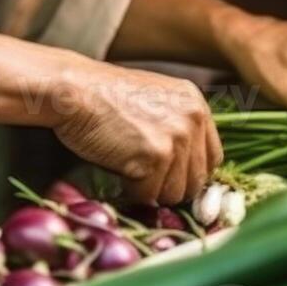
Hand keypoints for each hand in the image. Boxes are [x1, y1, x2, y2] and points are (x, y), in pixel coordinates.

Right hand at [51, 61, 221, 205]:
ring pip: (174, 194)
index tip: (167, 175)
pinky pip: (149, 195)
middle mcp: (194, 119)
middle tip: (141, 172)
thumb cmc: (103, 97)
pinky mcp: (156, 156)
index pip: (213, 158)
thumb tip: (187, 173)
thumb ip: (176, 128)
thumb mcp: (153, 101)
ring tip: (126, 163)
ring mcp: (177, 137)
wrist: (74, 90)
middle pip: (197, 181)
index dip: (188, 173)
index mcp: (195, 104)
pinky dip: (130, 189)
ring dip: (149, 189)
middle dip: (168, 185)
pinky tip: (116, 165)